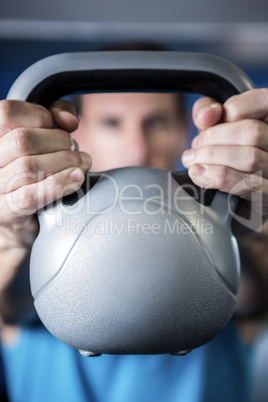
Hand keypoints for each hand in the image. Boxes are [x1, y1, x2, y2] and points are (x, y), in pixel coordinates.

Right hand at [0, 99, 91, 248]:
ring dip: (64, 163)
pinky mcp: (4, 213)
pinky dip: (58, 186)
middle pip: (22, 140)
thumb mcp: (42, 138)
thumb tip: (68, 120)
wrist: (20, 220)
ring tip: (81, 165)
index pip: (8, 112)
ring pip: (28, 167)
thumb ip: (53, 118)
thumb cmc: (32, 174)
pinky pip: (29, 197)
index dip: (41, 116)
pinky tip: (76, 180)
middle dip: (59, 142)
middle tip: (76, 151)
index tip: (61, 127)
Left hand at [182, 88, 267, 225]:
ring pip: (249, 158)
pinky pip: (245, 184)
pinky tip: (198, 175)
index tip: (208, 122)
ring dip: (211, 158)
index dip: (230, 109)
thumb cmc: (227, 158)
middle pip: (251, 131)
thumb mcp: (219, 129)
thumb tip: (206, 115)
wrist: (236, 203)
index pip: (261, 101)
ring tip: (192, 161)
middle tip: (194, 148)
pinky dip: (217, 177)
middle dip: (213, 138)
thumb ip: (210, 112)